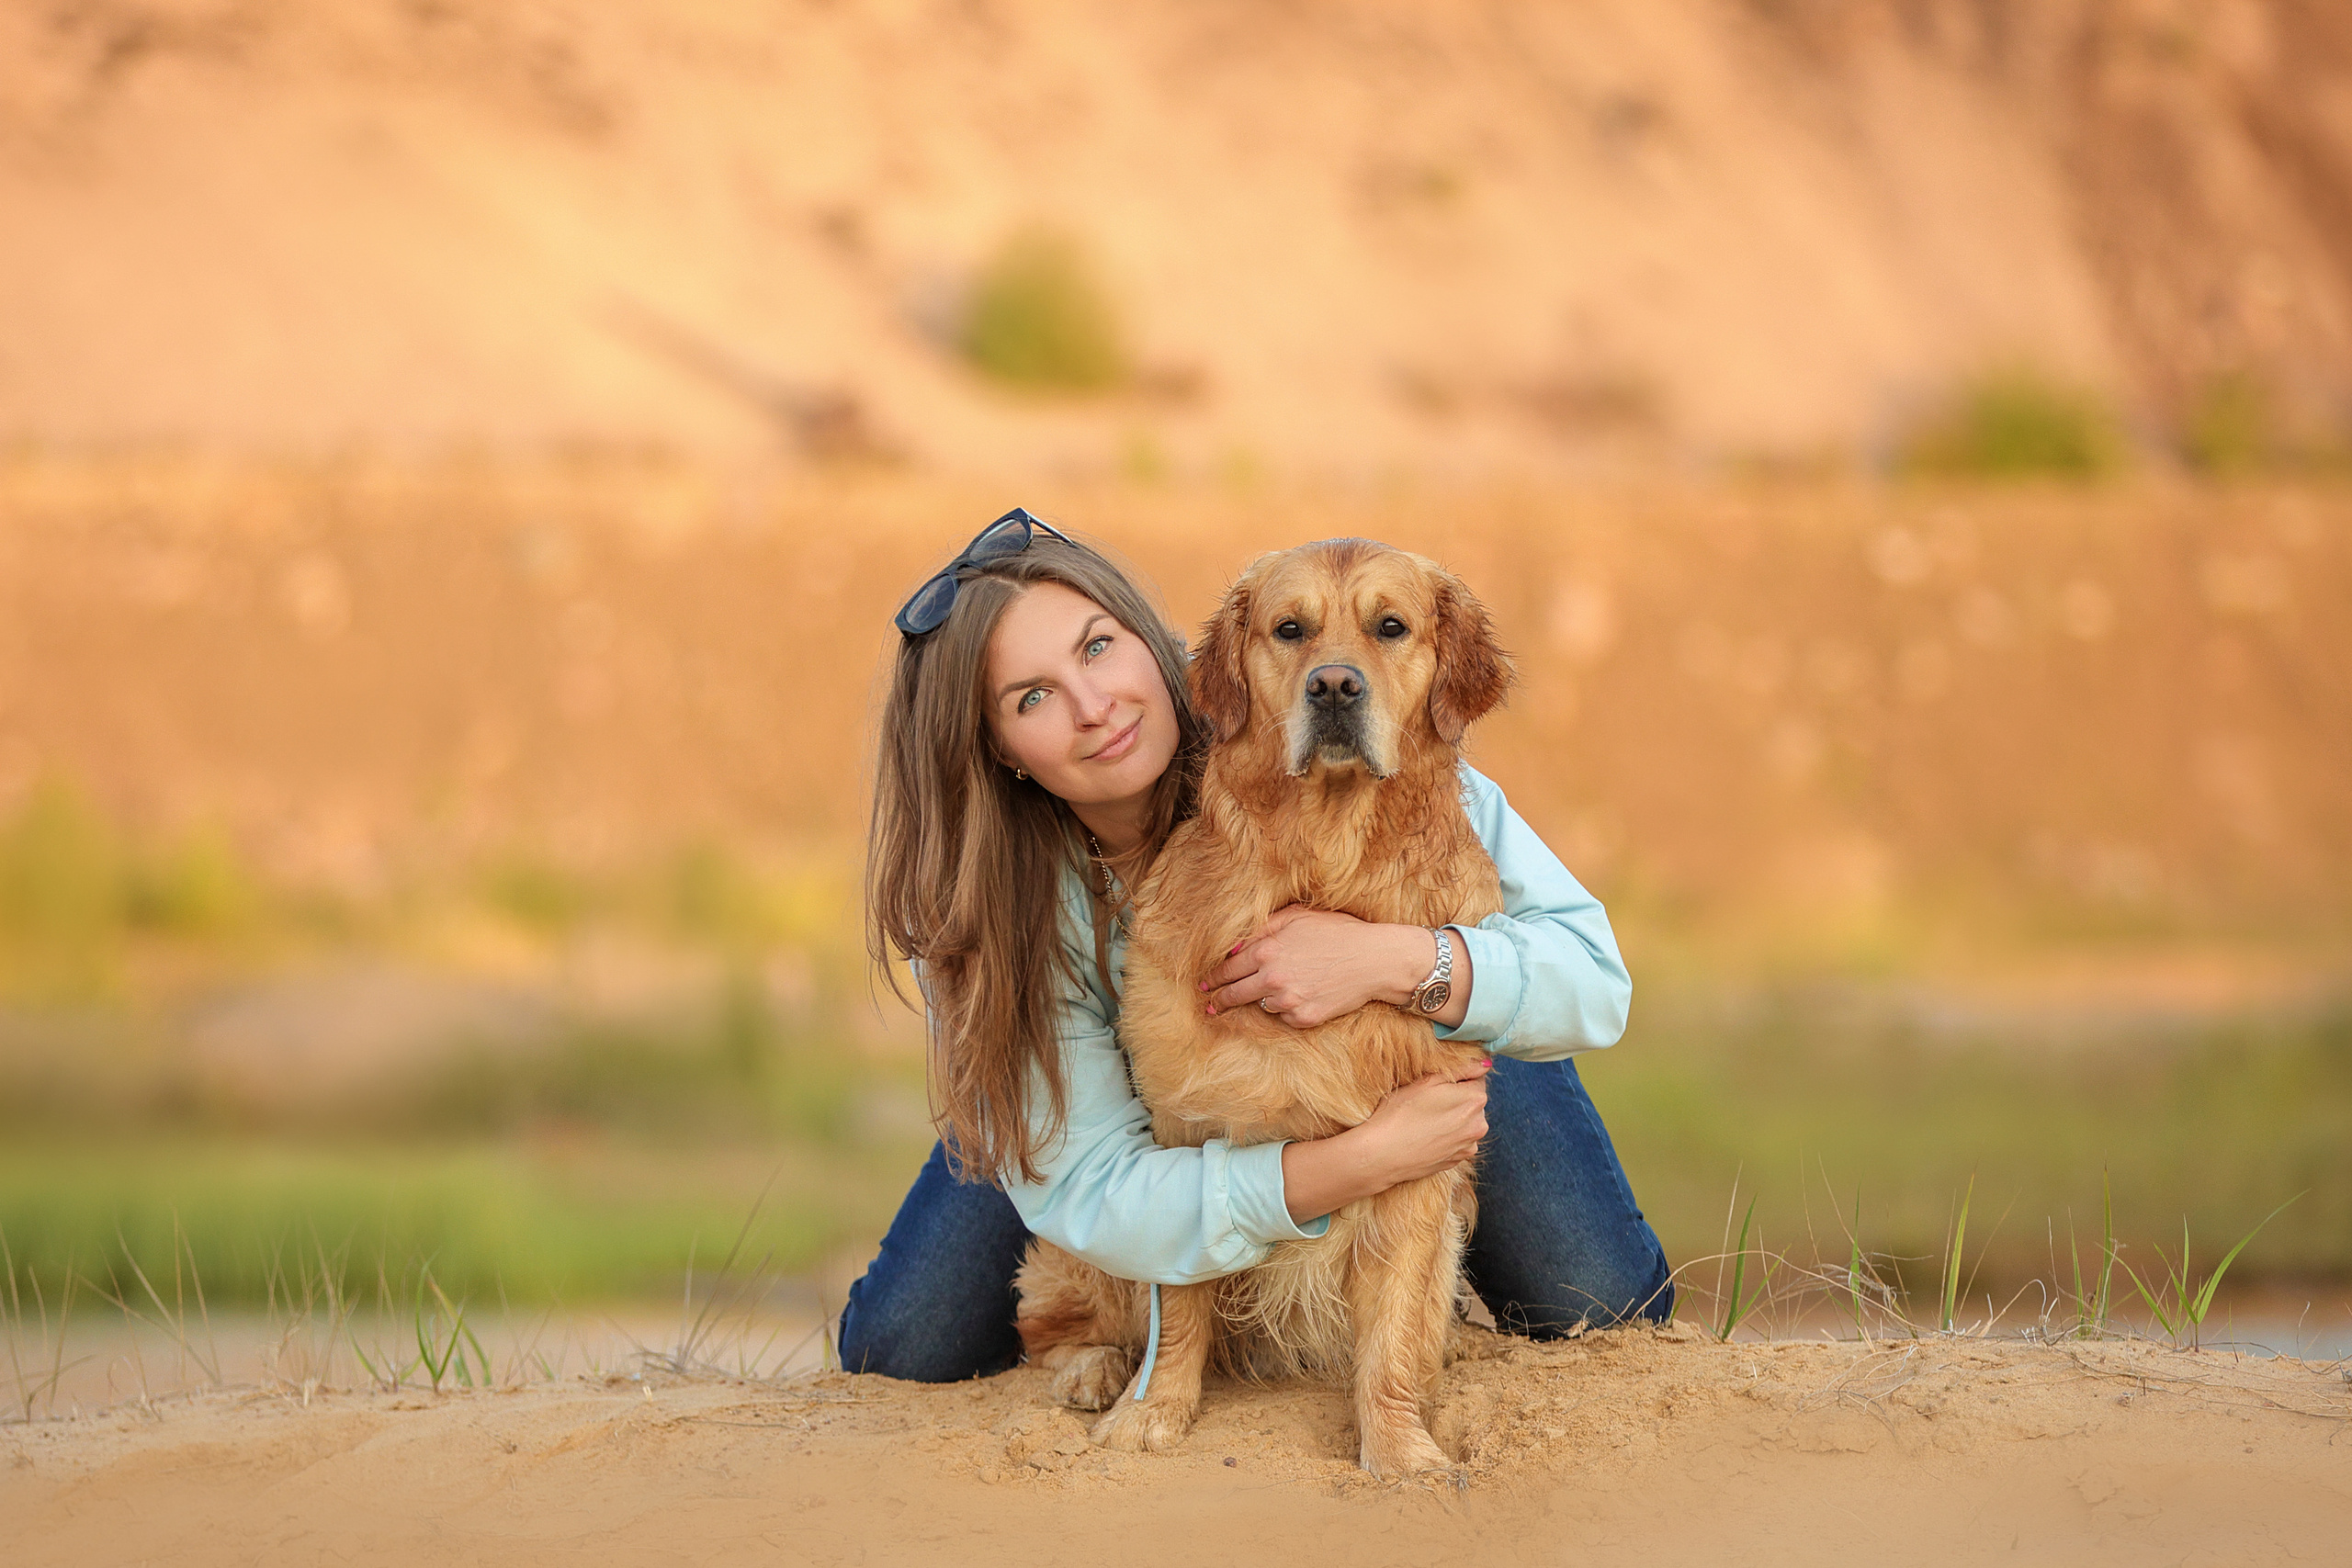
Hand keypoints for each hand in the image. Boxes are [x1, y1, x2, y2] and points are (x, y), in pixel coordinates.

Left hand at [1201, 905, 1430, 1026]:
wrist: (1374, 960)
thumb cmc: (1338, 932)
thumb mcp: (1297, 917)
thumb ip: (1261, 928)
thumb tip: (1234, 945)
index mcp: (1267, 950)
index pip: (1228, 969)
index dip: (1214, 978)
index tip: (1204, 984)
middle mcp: (1272, 978)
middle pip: (1234, 995)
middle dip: (1220, 1000)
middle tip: (1210, 1005)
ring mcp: (1288, 1001)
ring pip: (1260, 1006)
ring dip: (1261, 1000)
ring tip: (1273, 992)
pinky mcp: (1304, 1019)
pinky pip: (1284, 1017)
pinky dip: (1287, 1009)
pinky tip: (1302, 995)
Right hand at [1351, 1057, 1491, 1183]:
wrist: (1382, 1155)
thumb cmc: (1399, 1114)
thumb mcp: (1427, 1081)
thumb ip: (1462, 1069)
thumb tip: (1485, 1063)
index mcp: (1475, 1100)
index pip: (1476, 1079)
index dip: (1455, 1079)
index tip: (1436, 1086)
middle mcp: (1479, 1124)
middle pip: (1473, 1102)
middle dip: (1456, 1099)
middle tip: (1427, 1102)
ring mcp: (1469, 1146)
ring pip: (1465, 1123)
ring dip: (1452, 1119)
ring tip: (1424, 1121)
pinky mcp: (1458, 1160)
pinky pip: (1457, 1141)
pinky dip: (1446, 1136)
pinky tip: (1426, 1136)